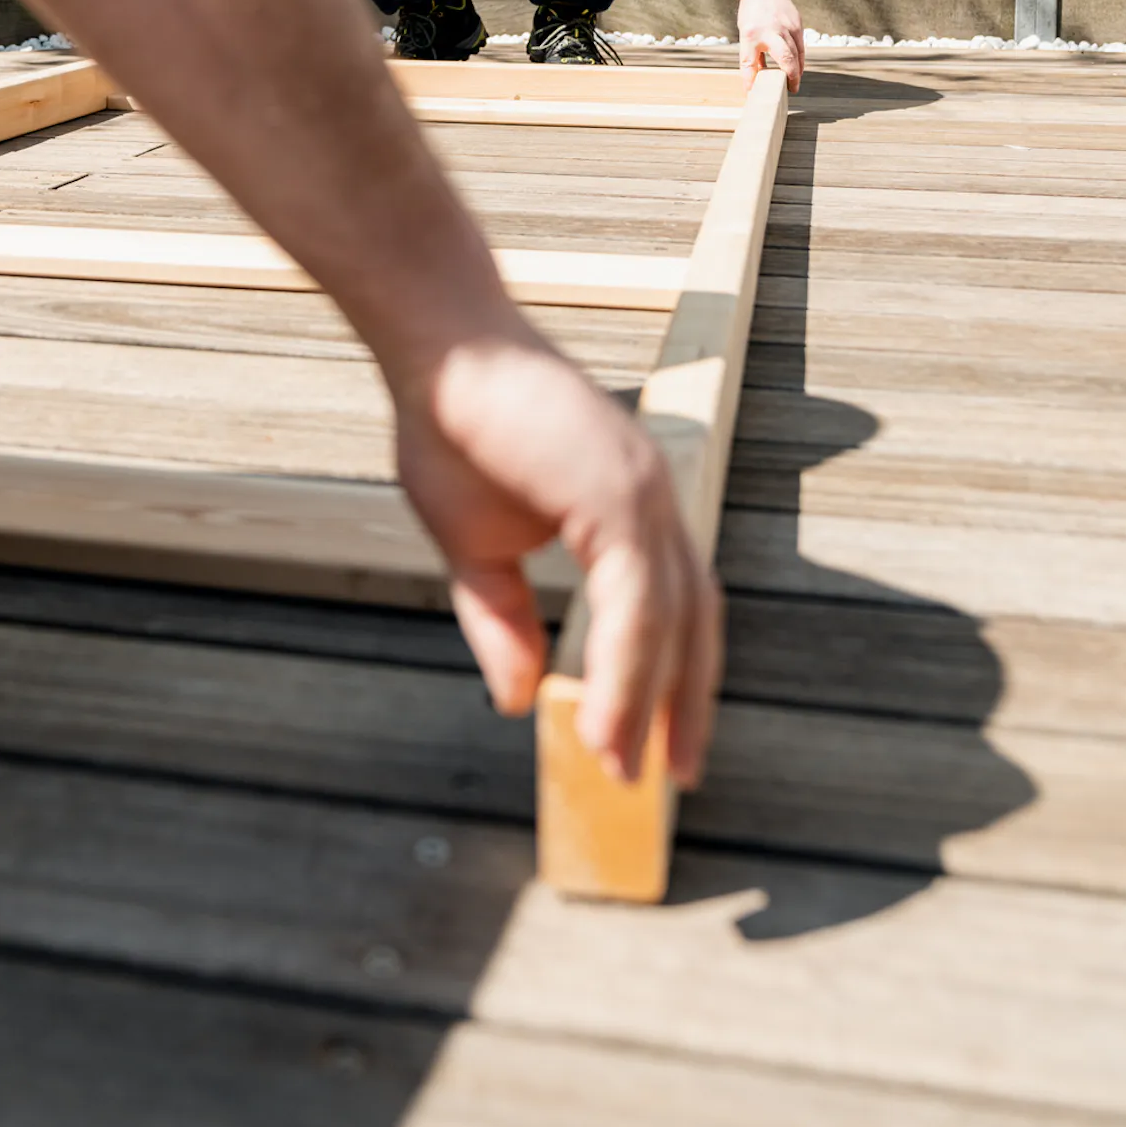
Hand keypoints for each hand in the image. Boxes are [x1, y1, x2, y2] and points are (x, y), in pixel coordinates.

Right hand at [391, 337, 722, 784]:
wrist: (431, 350)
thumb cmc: (449, 428)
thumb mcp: (474, 548)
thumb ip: (502, 620)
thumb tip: (517, 701)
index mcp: (627, 505)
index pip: (673, 605)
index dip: (674, 675)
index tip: (664, 741)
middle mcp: (651, 497)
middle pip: (694, 618)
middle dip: (685, 701)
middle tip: (672, 775)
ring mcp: (642, 491)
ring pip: (667, 620)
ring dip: (648, 701)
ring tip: (622, 768)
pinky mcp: (619, 493)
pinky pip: (634, 602)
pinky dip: (624, 668)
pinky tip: (601, 721)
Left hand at [738, 0, 803, 90]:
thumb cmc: (752, 15)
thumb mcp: (745, 35)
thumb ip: (751, 57)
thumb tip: (754, 81)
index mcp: (751, 35)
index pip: (749, 62)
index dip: (750, 79)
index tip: (752, 92)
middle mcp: (771, 31)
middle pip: (786, 58)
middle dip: (790, 77)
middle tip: (790, 90)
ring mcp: (787, 27)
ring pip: (796, 55)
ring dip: (797, 71)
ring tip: (794, 83)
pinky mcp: (797, 25)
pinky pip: (801, 47)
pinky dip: (800, 60)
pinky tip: (798, 69)